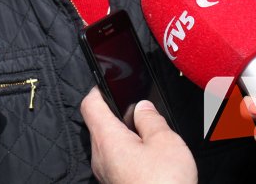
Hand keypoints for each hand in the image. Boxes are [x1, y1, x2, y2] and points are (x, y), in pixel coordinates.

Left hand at [81, 88, 196, 183]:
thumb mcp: (165, 142)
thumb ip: (151, 120)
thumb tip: (143, 107)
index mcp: (107, 139)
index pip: (90, 105)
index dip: (98, 88)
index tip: (109, 80)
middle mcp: (101, 157)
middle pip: (100, 125)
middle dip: (119, 114)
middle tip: (141, 108)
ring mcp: (107, 175)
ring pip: (110, 145)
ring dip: (127, 135)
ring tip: (151, 133)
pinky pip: (118, 162)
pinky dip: (130, 153)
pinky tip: (151, 156)